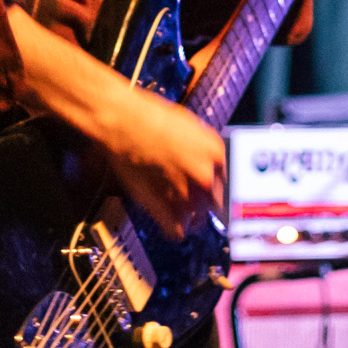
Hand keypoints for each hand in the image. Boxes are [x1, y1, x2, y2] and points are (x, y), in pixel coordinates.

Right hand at [101, 81, 226, 241]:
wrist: (122, 121)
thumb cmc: (149, 117)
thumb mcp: (189, 125)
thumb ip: (203, 148)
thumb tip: (207, 159)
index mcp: (215, 153)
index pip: (226, 180)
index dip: (214, 185)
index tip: (209, 190)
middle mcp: (205, 175)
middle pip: (214, 202)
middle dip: (203, 202)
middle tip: (191, 199)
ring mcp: (185, 194)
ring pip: (197, 219)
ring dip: (189, 217)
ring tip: (179, 212)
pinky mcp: (163, 208)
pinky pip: (177, 231)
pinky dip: (174, 230)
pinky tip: (170, 225)